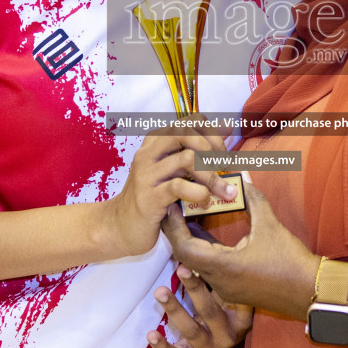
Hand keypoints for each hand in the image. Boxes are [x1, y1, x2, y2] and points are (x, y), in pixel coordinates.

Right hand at [107, 123, 236, 256]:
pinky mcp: (149, 197)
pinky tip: (204, 202)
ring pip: (188, 159)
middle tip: (224, 170)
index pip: (190, 120)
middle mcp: (149, 153)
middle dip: (214, 150)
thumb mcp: (171, 170)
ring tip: (222, 192)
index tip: (223, 153)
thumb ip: (193, 152)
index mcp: (155, 142)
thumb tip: (227, 128)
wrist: (120, 227)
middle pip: (187, 133)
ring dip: (212, 176)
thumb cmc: (152, 197)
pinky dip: (200, 193)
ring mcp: (147, 174)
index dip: (213, 133)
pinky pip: (179, 186)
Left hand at [147, 263, 253, 347]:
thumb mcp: (233, 294)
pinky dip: (163, 346)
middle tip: (181, 268)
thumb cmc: (227, 308)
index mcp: (242, 319)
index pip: (235, 300)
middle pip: (210, 311)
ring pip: (191, 330)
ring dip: (174, 309)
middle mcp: (227, 336)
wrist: (223, 340)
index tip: (207, 261)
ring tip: (160, 292)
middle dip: (195, 289)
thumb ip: (230, 274)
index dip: (223, 280)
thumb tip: (236, 241)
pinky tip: (151, 334)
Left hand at [161, 181, 320, 319]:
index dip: (174, 226)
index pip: (184, 248)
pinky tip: (207, 237)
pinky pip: (208, 272)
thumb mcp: (270, 226)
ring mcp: (225, 290)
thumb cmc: (291, 262)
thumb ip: (252, 199)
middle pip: (185, 257)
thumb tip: (242, 177)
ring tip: (189, 218)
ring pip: (196, 266)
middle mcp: (219, 282)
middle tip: (176, 209)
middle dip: (178, 233)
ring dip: (190, 243)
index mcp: (223, 267)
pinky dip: (204, 253)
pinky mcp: (233, 291)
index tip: (173, 206)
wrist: (310, 292)